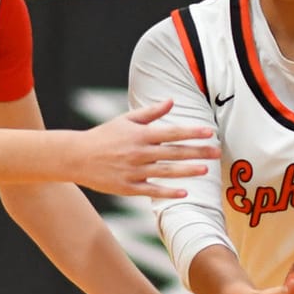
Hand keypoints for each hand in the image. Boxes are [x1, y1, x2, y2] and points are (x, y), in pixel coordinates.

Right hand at [70, 99, 218, 198]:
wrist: (77, 157)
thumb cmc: (104, 136)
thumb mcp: (126, 120)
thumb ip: (151, 113)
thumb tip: (172, 101)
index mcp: (140, 134)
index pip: (172, 132)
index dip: (192, 132)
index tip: (209, 132)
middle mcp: (139, 152)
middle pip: (174, 152)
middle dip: (197, 152)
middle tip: (217, 152)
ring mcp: (134, 171)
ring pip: (166, 171)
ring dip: (187, 171)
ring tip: (205, 170)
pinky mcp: (128, 187)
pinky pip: (152, 190)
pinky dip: (168, 192)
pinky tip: (184, 192)